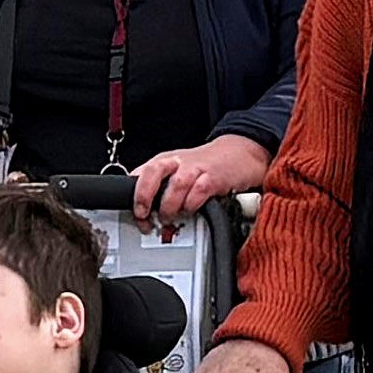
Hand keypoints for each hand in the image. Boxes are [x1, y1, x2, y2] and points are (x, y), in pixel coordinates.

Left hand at [126, 132, 272, 227]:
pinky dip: (191, 205)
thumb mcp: (179, 173)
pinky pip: (199, 192)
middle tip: (143, 214)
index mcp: (165, 161)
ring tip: (168, 218)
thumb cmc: (207, 166)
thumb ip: (161, 189)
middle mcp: (178, 162)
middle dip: (144, 195)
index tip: (135, 214)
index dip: (133, 195)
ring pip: (176, 185)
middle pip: (153, 172)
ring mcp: (196, 168)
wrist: (240, 154)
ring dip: (169, 206)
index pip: (140, 174)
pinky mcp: (213, 178)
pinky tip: (190, 210)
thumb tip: (143, 214)